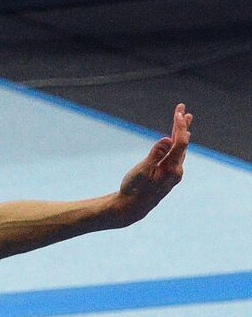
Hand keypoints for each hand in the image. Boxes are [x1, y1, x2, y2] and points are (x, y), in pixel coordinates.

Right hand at [114, 103, 191, 222]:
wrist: (131, 208)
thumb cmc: (133, 189)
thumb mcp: (142, 171)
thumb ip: (155, 154)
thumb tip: (167, 139)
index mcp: (171, 169)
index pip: (180, 142)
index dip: (180, 126)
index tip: (178, 112)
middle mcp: (176, 170)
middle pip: (182, 143)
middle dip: (182, 125)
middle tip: (183, 108)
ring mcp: (174, 173)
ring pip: (180, 148)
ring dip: (181, 132)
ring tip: (184, 119)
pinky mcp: (168, 175)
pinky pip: (175, 155)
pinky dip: (176, 143)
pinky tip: (175, 139)